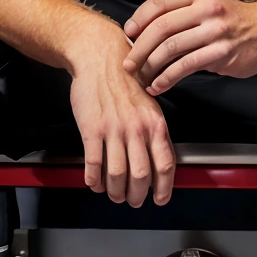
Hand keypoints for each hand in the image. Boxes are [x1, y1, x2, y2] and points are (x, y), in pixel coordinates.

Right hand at [67, 25, 176, 206]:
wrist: (100, 57)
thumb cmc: (124, 80)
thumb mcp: (149, 104)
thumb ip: (154, 131)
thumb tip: (158, 159)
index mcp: (155, 124)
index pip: (165, 164)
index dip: (164, 188)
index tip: (159, 198)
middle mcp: (137, 128)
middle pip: (141, 176)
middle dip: (136, 195)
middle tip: (132, 200)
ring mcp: (114, 129)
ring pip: (117, 174)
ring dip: (115, 191)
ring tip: (113, 194)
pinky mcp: (92, 128)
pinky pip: (94, 163)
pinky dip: (94, 179)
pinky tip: (94, 182)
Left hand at [122, 0, 256, 94]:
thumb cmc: (233, 20)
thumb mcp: (208, 3)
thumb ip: (181, 11)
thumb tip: (144, 29)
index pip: (159, 2)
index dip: (139, 18)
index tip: (128, 33)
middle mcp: (206, 9)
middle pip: (160, 27)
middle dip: (139, 47)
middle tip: (128, 63)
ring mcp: (215, 31)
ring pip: (170, 48)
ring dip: (150, 66)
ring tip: (142, 77)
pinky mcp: (221, 53)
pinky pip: (185, 66)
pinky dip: (167, 78)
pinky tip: (159, 85)